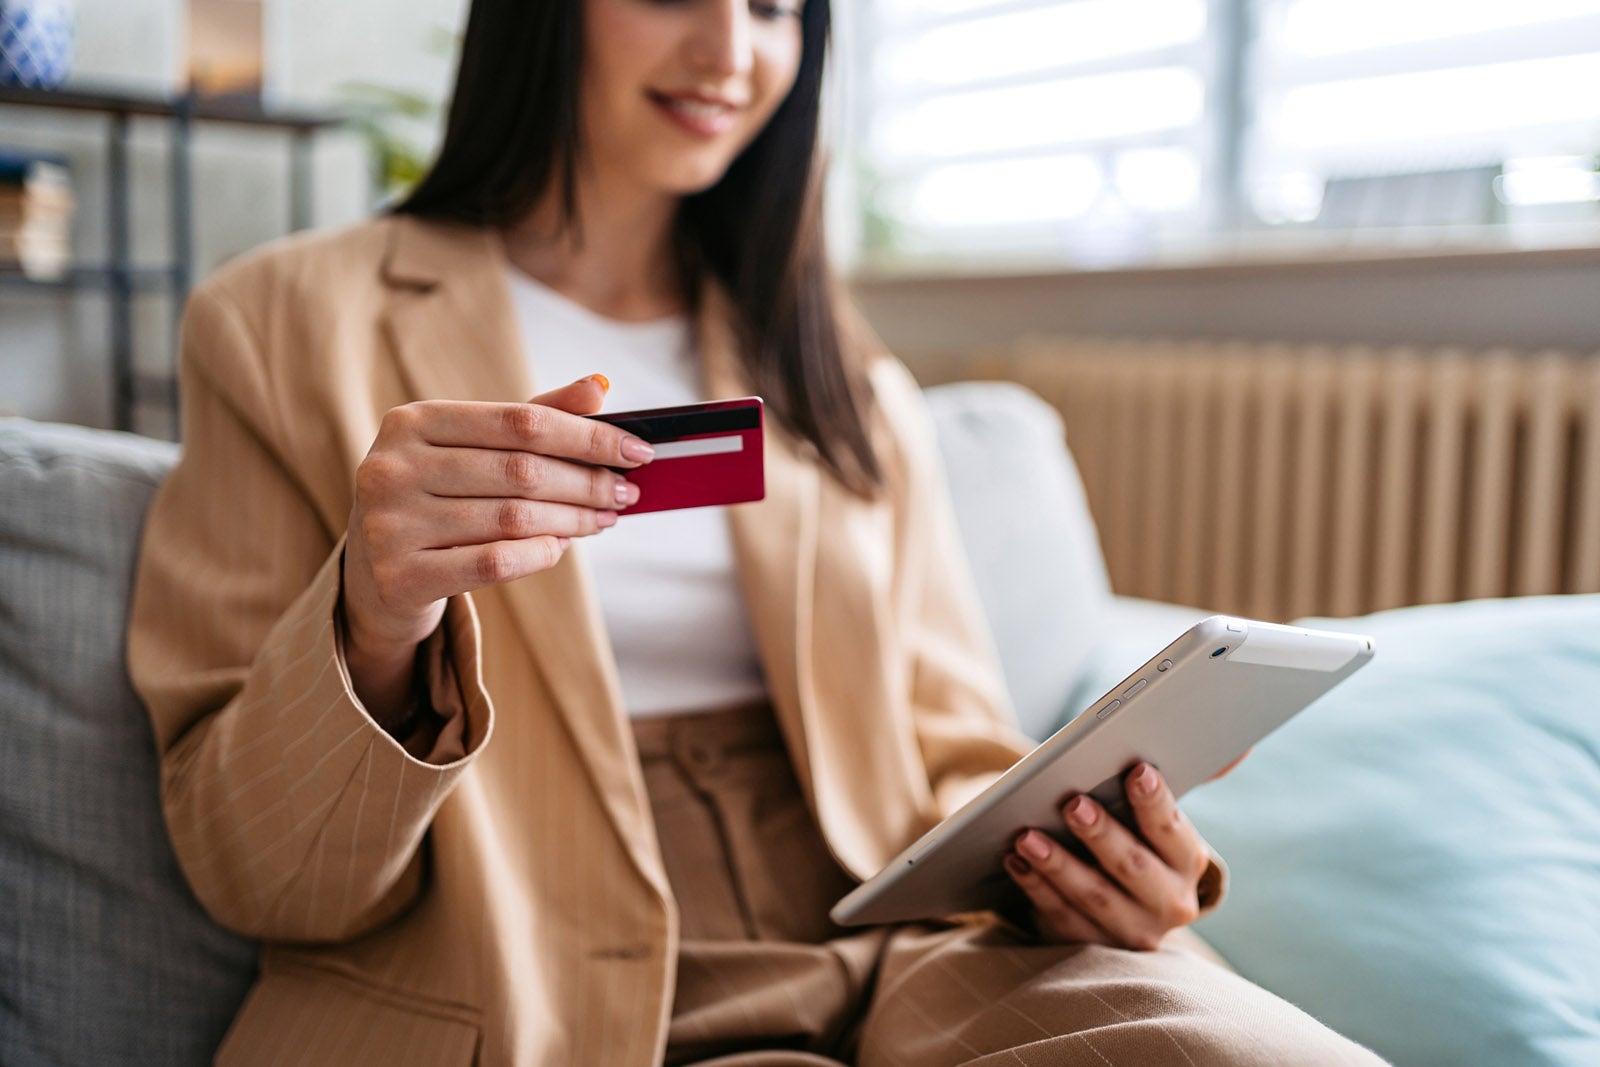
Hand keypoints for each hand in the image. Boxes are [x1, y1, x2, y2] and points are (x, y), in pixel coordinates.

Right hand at [340, 375, 652, 716]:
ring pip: (512, 518)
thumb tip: (600, 386)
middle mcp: (392, 467)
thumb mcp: (471, 450)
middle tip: (626, 492)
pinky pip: (492, 563)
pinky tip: (561, 547)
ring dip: (573, 520)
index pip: (520, 421)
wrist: (374, 576)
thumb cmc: (436, 499)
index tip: (637, 451)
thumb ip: (531, 418)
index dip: (587, 436)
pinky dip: (538, 554)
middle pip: (520, 470)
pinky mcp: (399, 577)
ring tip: (604, 519)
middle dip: (586, 482)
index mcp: (411, 421)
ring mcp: (389, 524)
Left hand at [1003, 763, 1215, 950]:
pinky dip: (1038, 890)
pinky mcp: (1096, 949)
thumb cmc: (1141, 842)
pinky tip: (1016, 863)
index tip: (1136, 771)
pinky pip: (1064, 920)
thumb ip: (1196, 779)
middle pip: (1133, 868)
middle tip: (1072, 803)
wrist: (1131, 907)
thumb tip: (1242, 745)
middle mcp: (1170, 903)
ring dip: (1058, 865)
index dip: (1155, 802)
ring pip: (1094, 897)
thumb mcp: (1164, 820)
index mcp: (1190, 863)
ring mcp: (1133, 932)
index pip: (1173, 832)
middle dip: (1101, 834)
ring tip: (1025, 835)